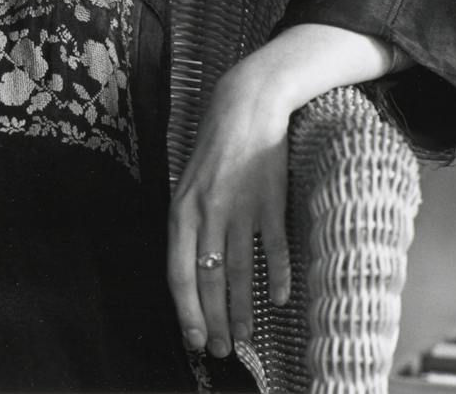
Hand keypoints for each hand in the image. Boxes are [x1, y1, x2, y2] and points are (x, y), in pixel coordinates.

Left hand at [167, 63, 291, 359]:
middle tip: (218, 350)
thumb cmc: (217, 146)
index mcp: (182, 208)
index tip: (191, 338)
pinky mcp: (269, 199)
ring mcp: (239, 207)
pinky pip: (272, 247)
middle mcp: (207, 212)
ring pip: (239, 270)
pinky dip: (276, 275)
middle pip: (208, 277)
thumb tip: (193, 268)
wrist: (246, 104)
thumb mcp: (191, 182)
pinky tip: (278, 299)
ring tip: (245, 338)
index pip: (177, 270)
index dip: (184, 308)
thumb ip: (190, 222)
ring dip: (242, 309)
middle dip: (212, 319)